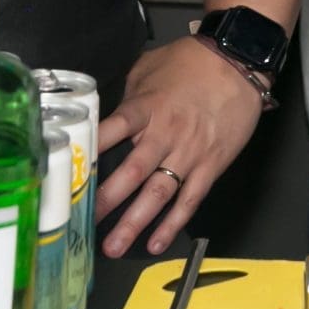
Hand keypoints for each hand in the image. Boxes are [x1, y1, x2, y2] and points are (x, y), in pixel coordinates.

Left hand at [94, 38, 262, 257]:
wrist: (239, 61)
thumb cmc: (192, 61)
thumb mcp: (150, 67)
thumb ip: (129, 97)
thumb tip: (109, 119)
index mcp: (145, 107)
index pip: (111, 132)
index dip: (89, 153)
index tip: (69, 175)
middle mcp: (164, 133)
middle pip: (131, 172)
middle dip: (106, 201)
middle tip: (84, 222)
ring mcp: (189, 152)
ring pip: (159, 194)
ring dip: (135, 223)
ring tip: (114, 247)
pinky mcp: (211, 165)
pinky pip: (190, 199)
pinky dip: (173, 223)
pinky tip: (156, 243)